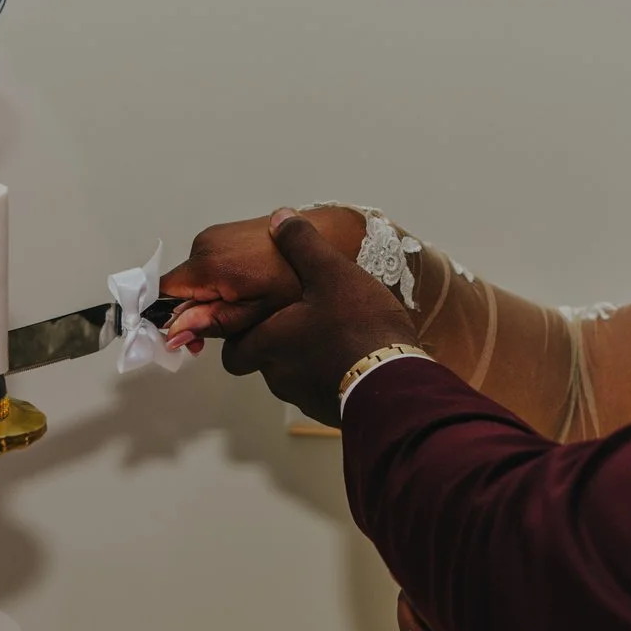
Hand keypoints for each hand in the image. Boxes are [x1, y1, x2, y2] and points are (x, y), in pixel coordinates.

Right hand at [159, 208, 370, 349]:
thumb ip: (214, 322)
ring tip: (248, 304)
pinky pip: (210, 263)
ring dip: (213, 296)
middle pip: (181, 287)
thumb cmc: (298, 279)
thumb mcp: (258, 313)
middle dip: (198, 311)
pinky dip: (222, 281)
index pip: (164, 293)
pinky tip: (250, 287)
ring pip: (196, 277)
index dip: (172, 319)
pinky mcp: (226, 232)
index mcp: (209, 264)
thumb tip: (175, 332)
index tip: (193, 338)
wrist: (326, 240)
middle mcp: (205, 243)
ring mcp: (215, 234)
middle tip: (234, 328)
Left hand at [214, 211, 420, 424]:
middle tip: (304, 322)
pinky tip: (355, 359)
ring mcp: (306, 398)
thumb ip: (302, 245)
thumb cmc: (359, 327)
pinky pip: (322, 391)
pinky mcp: (332, 412)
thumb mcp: (331, 272)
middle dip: (279, 345)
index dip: (241, 336)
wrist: (396, 385)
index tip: (259, 319)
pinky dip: (330, 376)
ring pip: (294, 377)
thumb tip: (279, 218)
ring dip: (307, 360)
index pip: (234, 351)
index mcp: (269, 343)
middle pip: (264, 363)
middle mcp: (280, 376)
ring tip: (336, 336)